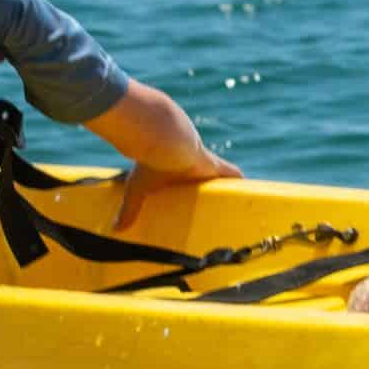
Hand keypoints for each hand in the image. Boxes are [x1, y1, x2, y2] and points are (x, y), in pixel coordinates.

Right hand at [114, 147, 240, 232]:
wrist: (159, 138)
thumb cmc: (148, 161)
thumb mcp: (137, 187)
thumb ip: (129, 208)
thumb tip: (115, 230)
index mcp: (179, 173)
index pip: (191, 182)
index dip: (197, 191)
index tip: (201, 206)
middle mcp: (194, 169)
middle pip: (210, 183)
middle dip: (216, 194)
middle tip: (223, 216)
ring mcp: (206, 167)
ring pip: (223, 180)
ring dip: (230, 190)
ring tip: (240, 209)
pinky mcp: (214, 166)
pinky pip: (232, 175)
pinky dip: (240, 183)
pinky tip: (253, 193)